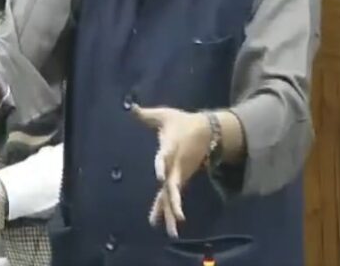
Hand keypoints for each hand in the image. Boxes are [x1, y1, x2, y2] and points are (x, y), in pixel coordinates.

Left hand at [131, 105, 211, 237]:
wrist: (208, 131)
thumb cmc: (182, 122)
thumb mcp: (165, 115)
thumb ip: (147, 115)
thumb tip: (131, 107)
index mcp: (171, 148)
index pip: (165, 158)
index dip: (162, 166)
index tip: (160, 178)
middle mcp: (176, 165)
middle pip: (173, 185)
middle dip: (173, 201)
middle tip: (177, 217)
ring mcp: (179, 174)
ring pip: (174, 196)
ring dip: (172, 213)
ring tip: (172, 232)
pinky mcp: (180, 179)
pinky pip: (172, 197)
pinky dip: (169, 211)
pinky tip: (167, 226)